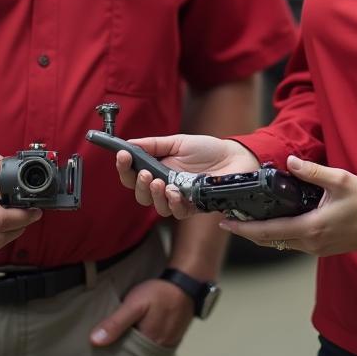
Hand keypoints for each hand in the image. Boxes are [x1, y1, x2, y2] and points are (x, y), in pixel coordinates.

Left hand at [89, 276, 194, 348]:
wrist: (187, 282)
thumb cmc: (159, 293)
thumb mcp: (134, 304)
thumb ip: (115, 323)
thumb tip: (94, 341)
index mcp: (148, 345)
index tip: (100, 355)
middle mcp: (160, 349)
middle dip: (124, 355)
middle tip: (109, 349)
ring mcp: (169, 344)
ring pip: (147, 353)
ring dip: (136, 349)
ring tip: (122, 343)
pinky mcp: (174, 337)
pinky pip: (157, 347)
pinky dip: (147, 344)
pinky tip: (141, 336)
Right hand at [115, 135, 259, 219]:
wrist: (234, 157)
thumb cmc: (207, 150)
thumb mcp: (178, 142)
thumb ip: (154, 145)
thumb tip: (130, 143)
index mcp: (159, 169)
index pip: (134, 175)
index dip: (124, 168)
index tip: (122, 156)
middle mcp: (165, 186)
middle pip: (140, 195)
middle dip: (137, 184)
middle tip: (143, 173)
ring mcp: (179, 198)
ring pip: (156, 207)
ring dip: (153, 195)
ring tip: (158, 181)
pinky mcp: (194, 206)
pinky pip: (177, 212)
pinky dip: (173, 203)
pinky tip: (174, 192)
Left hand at [219, 155, 356, 257]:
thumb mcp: (340, 180)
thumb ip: (313, 172)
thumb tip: (290, 163)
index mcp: (311, 227)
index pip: (269, 231)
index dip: (244, 228)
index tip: (226, 222)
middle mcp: (311, 243)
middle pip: (270, 240)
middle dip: (248, 231)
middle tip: (229, 220)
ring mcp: (317, 248)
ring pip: (281, 243)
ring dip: (263, 233)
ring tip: (247, 219)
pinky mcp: (323, 247)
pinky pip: (294, 242)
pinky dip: (279, 233)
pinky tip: (274, 221)